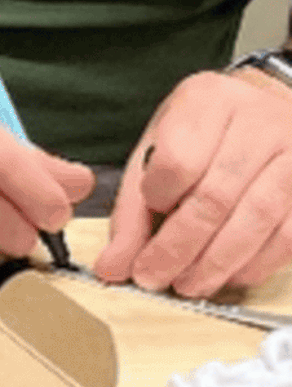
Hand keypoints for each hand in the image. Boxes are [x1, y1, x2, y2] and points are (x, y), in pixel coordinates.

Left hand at [95, 70, 291, 296]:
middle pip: (216, 196)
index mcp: (207, 101)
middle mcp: (258, 122)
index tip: (150, 214)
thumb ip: (133, 209)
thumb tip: (112, 268)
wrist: (268, 108)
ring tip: (189, 285)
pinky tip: (231, 276)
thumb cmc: (203, 134)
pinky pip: (290, 234)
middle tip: (154, 278)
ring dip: (218, 263)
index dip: (159, 198)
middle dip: (179, 248)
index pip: (178, 160)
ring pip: (258, 218)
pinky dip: (257, 263)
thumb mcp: (156, 151)